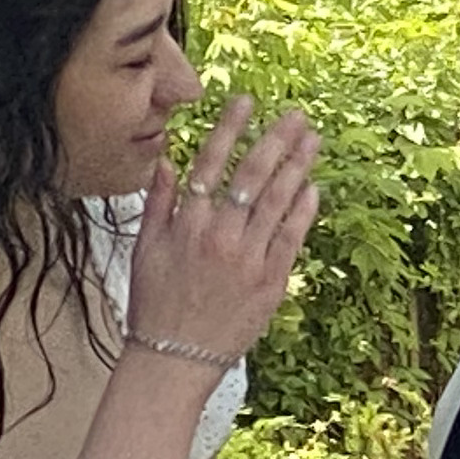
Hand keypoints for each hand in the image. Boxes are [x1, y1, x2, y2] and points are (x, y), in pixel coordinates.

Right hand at [127, 99, 318, 368]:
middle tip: (298, 116)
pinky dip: (303, 212)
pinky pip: (292, 239)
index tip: (247, 102)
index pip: (211, 163)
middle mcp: (219, 236)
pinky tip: (313, 188)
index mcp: (186, 223)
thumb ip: (158, 202)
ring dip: (298, 168)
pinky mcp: (271, 282)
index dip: (231, 129)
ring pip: (277, 203)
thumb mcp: (146, 248)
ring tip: (313, 142)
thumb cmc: (156, 302)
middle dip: (276, 141)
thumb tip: (167, 161)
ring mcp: (248, 258)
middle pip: (252, 177)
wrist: (176, 357)